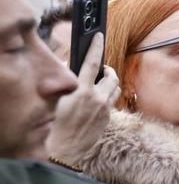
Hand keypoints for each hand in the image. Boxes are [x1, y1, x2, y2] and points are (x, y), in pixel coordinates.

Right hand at [46, 33, 118, 164]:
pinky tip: (97, 99)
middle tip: (101, 68)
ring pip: (115, 88)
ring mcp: (105, 108)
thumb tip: (71, 67)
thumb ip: (66, 81)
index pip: (92, 63)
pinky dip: (107, 96)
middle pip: (111, 76)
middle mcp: (98, 98)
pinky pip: (112, 102)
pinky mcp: (109, 118)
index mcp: (83, 91)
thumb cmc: (57, 122)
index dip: (96, 47)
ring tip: (100, 82)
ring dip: (109, 82)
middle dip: (107, 69)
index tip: (99, 36)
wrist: (66, 147)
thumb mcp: (58, 99)